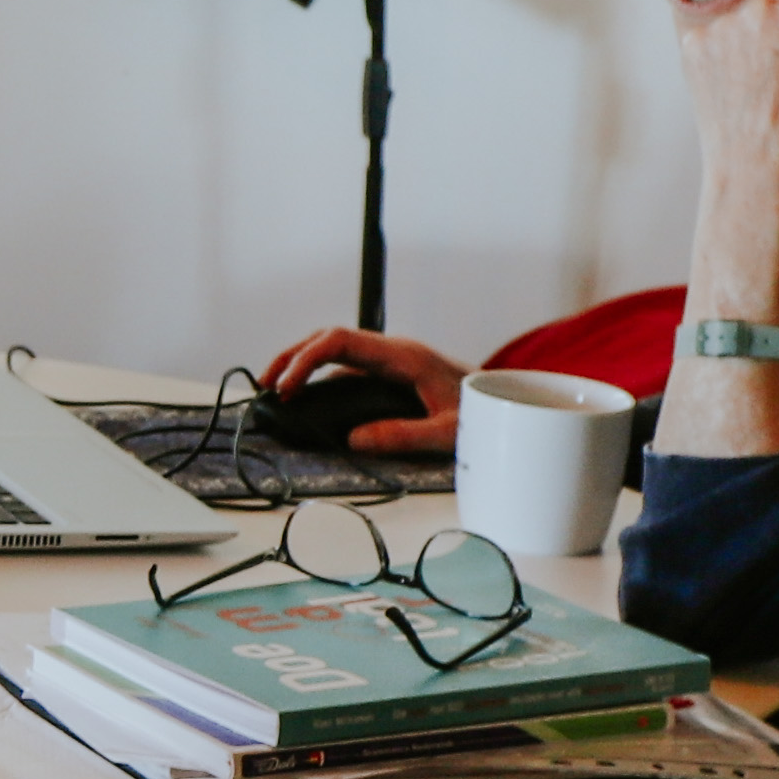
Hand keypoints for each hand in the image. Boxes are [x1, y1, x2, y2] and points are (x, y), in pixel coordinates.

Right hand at [259, 327, 469, 457]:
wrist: (512, 403)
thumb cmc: (486, 412)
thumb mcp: (448, 430)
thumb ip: (403, 435)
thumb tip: (354, 439)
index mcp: (403, 355)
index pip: (339, 341)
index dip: (305, 360)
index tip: (285, 386)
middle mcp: (394, 352)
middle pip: (329, 338)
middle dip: (292, 357)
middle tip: (266, 385)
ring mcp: (391, 361)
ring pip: (336, 350)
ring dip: (303, 364)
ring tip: (277, 389)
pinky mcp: (392, 375)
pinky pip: (347, 368)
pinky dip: (320, 378)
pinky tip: (309, 399)